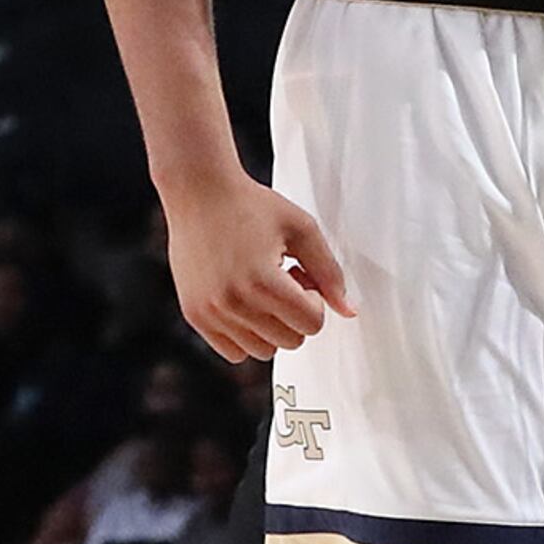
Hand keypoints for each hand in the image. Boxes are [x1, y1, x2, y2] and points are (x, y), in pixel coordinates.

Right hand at [163, 171, 353, 362]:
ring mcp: (210, 312)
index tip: (299, 274)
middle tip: (281, 278)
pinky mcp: (195, 316)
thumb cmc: (251, 205)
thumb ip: (330, 273)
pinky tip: (243, 300)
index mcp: (263, 281)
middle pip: (291, 342)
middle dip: (294, 313)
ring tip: (260, 288)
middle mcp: (233, 302)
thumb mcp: (302, 229)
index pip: (312, 324)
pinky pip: (234, 353)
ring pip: (264, 351)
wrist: (199, 191)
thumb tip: (348, 311)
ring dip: (271, 326)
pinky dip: (246, 335)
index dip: (314, 299)